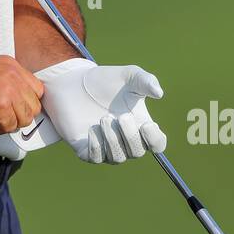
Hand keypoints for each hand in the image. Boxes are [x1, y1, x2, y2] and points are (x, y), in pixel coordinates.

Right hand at [0, 55, 44, 135]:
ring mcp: (9, 89)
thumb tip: (19, 100)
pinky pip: (11, 126)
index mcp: (11, 64)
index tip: (13, 109)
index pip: (36, 89)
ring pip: (25, 118)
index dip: (26, 103)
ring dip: (8, 124)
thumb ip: (6, 80)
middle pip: (34, 106)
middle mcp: (13, 74)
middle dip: (19, 116)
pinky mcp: (1, 105)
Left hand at [22, 58, 165, 163]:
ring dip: (113, 140)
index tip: (147, 124)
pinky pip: (96, 158)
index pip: (157, 144)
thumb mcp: (128, 75)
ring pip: (117, 157)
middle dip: (130, 136)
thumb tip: (160, 93)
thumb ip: (145, 80)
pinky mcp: (85, 149)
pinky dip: (96, 146)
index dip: (155, 139)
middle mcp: (125, 140)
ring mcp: (106, 147)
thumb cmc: (105, 80)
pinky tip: (92, 128)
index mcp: (140, 125)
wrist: (74, 82)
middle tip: (121, 116)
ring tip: (104, 118)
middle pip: (136, 152)